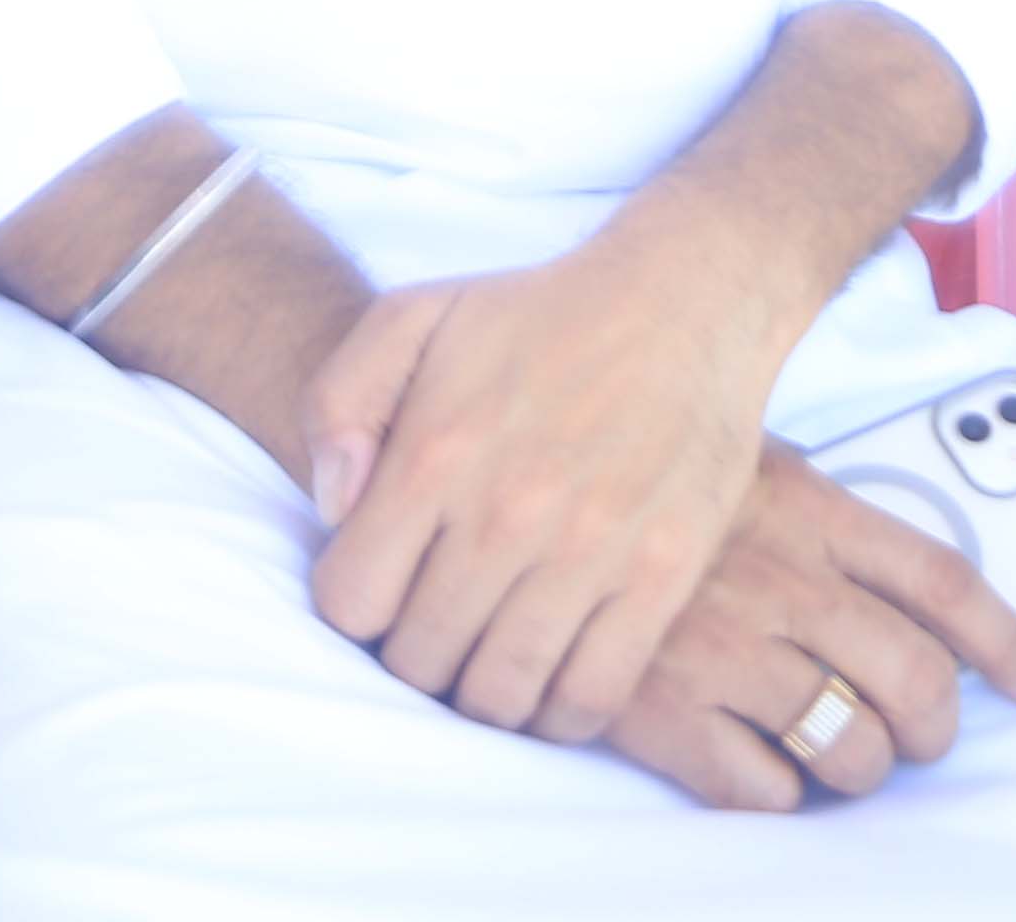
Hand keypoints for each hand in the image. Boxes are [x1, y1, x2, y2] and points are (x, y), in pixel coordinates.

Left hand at [301, 207, 807, 743]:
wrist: (684, 300)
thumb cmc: (538, 314)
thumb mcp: (413, 315)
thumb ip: (339, 402)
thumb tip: (331, 508)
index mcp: (435, 455)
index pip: (351, 603)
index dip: (352, 608)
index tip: (379, 588)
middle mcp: (507, 515)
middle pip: (420, 661)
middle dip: (411, 656)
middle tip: (432, 627)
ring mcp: (589, 552)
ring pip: (501, 695)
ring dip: (478, 696)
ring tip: (482, 659)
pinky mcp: (661, 577)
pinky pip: (591, 697)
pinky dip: (556, 716)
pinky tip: (545, 684)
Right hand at [596, 449, 1015, 813]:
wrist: (515, 502)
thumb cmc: (634, 476)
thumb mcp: (740, 462)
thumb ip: (816, 512)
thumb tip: (894, 578)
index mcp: (809, 511)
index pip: (943, 582)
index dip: (1009, 644)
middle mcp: (783, 583)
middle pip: (915, 679)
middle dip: (933, 729)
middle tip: (915, 737)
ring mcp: (727, 650)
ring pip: (851, 748)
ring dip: (859, 770)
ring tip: (834, 759)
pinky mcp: (666, 712)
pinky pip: (762, 791)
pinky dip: (777, 796)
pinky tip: (754, 767)